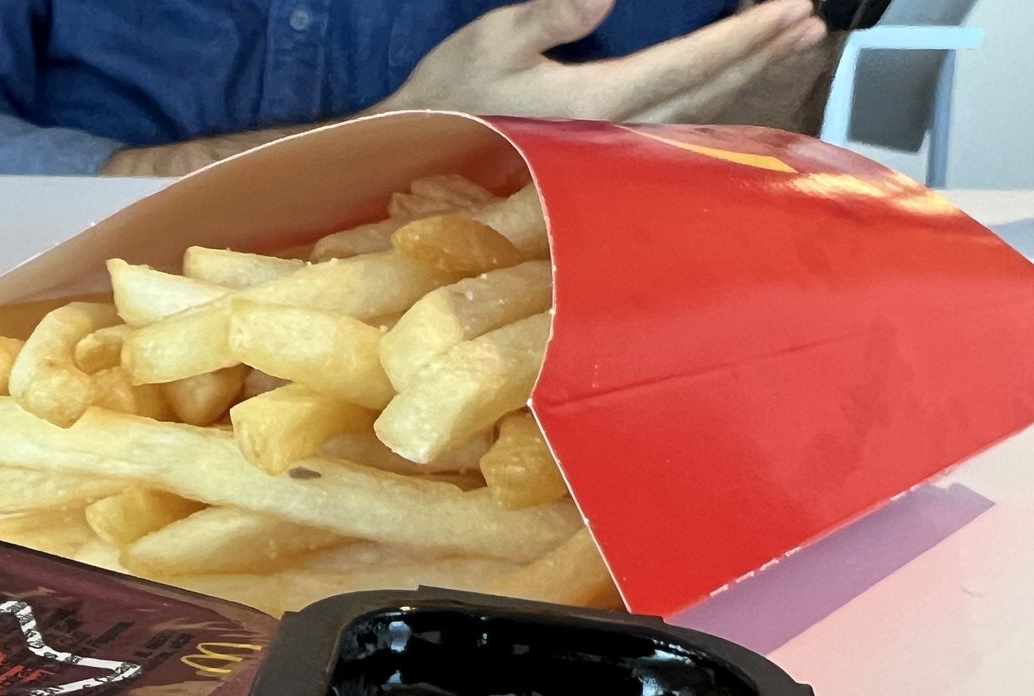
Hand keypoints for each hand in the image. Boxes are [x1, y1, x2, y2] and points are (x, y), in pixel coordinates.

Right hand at [382, 0, 828, 123]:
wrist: (413, 157)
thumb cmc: (449, 97)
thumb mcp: (490, 42)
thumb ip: (550, 16)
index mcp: (596, 101)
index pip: (688, 63)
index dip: (740, 37)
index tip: (786, 10)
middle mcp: (613, 131)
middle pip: (706, 89)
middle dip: (759, 53)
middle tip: (806, 21)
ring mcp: (608, 145)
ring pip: (696, 107)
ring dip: (744, 74)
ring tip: (785, 45)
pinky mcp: (597, 148)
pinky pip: (673, 117)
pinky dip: (710, 92)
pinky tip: (724, 82)